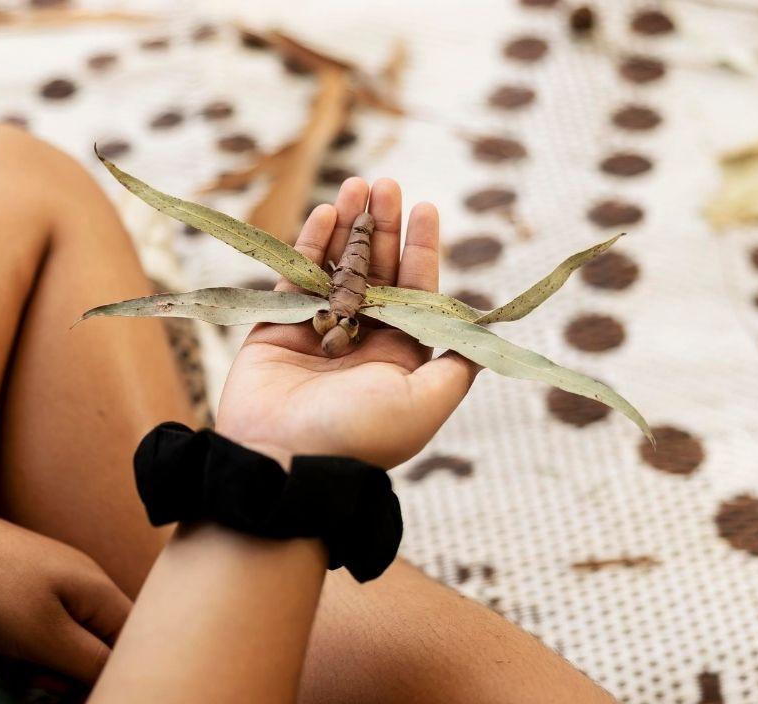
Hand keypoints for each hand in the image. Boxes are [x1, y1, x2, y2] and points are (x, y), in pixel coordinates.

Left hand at [0, 506, 130, 682]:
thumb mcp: (43, 635)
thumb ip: (90, 659)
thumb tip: (120, 674)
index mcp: (98, 588)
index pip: (134, 636)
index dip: (118, 668)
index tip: (83, 687)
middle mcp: (87, 579)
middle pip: (105, 636)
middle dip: (81, 667)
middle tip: (46, 680)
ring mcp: (59, 577)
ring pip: (76, 631)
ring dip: (56, 657)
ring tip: (26, 666)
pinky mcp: (32, 580)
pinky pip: (51, 620)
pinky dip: (38, 641)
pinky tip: (13, 646)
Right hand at [216, 178, 477, 468]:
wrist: (283, 464)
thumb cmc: (358, 436)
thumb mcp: (423, 406)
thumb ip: (454, 369)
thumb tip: (480, 339)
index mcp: (398, 358)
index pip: (415, 292)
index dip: (421, 249)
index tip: (426, 208)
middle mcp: (361, 342)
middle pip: (378, 271)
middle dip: (384, 228)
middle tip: (386, 185)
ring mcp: (318, 334)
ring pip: (337, 268)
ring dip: (349, 227)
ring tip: (357, 186)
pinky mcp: (277, 330)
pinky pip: (296, 280)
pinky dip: (309, 246)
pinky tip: (325, 213)